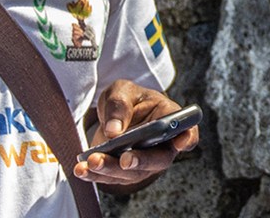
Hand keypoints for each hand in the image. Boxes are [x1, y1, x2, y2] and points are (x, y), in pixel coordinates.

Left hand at [71, 79, 198, 187]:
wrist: (114, 113)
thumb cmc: (127, 99)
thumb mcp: (121, 91)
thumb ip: (119, 105)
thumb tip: (115, 130)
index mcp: (169, 118)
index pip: (187, 131)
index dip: (187, 138)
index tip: (180, 143)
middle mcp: (162, 145)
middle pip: (158, 159)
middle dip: (140, 161)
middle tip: (124, 159)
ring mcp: (145, 162)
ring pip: (133, 173)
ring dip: (111, 170)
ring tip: (92, 162)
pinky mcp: (125, 172)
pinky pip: (112, 177)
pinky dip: (95, 175)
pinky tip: (81, 169)